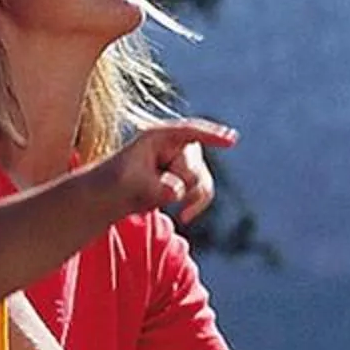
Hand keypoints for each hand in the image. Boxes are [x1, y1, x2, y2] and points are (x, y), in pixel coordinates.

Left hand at [97, 116, 236, 218]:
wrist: (118, 193)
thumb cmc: (118, 180)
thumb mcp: (130, 182)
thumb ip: (153, 186)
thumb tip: (176, 192)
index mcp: (158, 136)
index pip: (189, 132)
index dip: (211, 135)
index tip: (232, 139)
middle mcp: (178, 143)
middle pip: (192, 170)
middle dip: (175, 185)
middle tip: (146, 188)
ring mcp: (188, 160)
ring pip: (201, 184)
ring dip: (182, 197)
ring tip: (154, 200)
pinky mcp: (192, 176)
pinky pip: (205, 193)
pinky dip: (195, 206)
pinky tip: (183, 217)